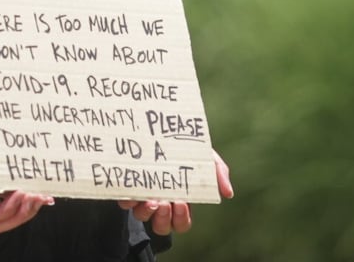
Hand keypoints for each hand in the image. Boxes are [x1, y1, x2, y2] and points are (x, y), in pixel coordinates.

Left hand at [118, 149, 232, 235]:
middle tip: (164, 203)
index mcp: (181, 200)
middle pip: (161, 225)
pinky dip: (127, 199)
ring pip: (142, 216)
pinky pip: (125, 201)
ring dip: (146, 212)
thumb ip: (218, 174)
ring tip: (150, 199)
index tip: (182, 203)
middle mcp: (162, 202)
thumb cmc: (188, 148)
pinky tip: (132, 192)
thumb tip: (228, 193)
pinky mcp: (128, 187)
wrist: (162, 128)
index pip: (181, 222)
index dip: (181, 219)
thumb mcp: (207, 158)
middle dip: (163, 219)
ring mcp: (144, 196)